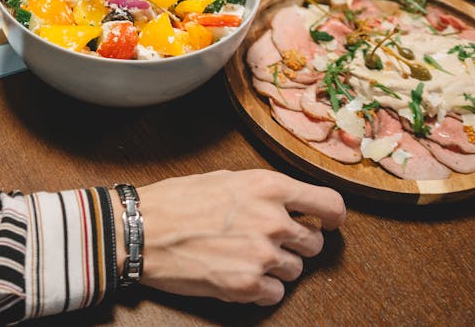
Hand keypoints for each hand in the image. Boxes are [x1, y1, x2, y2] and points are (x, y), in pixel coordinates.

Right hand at [127, 169, 345, 305]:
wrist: (142, 230)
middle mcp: (273, 220)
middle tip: (267, 243)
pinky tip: (237, 276)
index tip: (328, 223)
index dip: (332, 217)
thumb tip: (290, 205)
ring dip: (275, 268)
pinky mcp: (247, 286)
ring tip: (244, 258)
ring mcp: (262, 255)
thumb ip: (264, 192)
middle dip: (295, 245)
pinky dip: (260, 290)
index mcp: (270, 187)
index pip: (329, 205)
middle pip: (314, 243)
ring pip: (294, 270)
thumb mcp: (227, 180)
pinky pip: (275, 294)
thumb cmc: (177, 201)